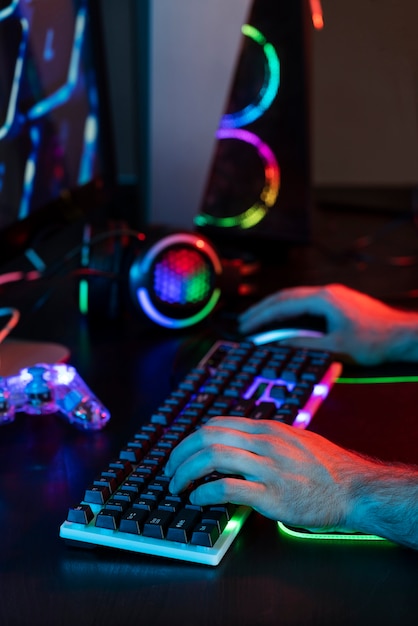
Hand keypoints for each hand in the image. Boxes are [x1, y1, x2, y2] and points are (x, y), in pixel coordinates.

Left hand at [165, 416, 368, 531]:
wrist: (355, 488)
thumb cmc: (327, 467)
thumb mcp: (295, 440)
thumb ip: (267, 439)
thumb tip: (241, 443)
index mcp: (268, 429)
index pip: (218, 424)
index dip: (192, 438)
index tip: (181, 453)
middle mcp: (264, 443)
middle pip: (208, 437)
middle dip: (180, 453)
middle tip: (169, 471)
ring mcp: (268, 467)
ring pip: (212, 457)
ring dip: (186, 472)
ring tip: (176, 487)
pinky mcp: (272, 494)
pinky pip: (227, 487)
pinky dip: (204, 492)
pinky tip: (197, 498)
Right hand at [239, 283, 417, 364]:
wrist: (404, 335)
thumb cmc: (374, 341)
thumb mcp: (335, 348)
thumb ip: (303, 345)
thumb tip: (278, 345)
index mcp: (323, 299)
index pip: (283, 304)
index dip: (261, 316)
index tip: (244, 326)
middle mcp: (326, 293)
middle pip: (286, 297)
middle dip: (263, 310)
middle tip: (244, 322)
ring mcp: (334, 296)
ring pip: (296, 299)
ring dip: (276, 310)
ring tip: (258, 322)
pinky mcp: (339, 303)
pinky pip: (307, 304)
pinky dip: (291, 312)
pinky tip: (285, 322)